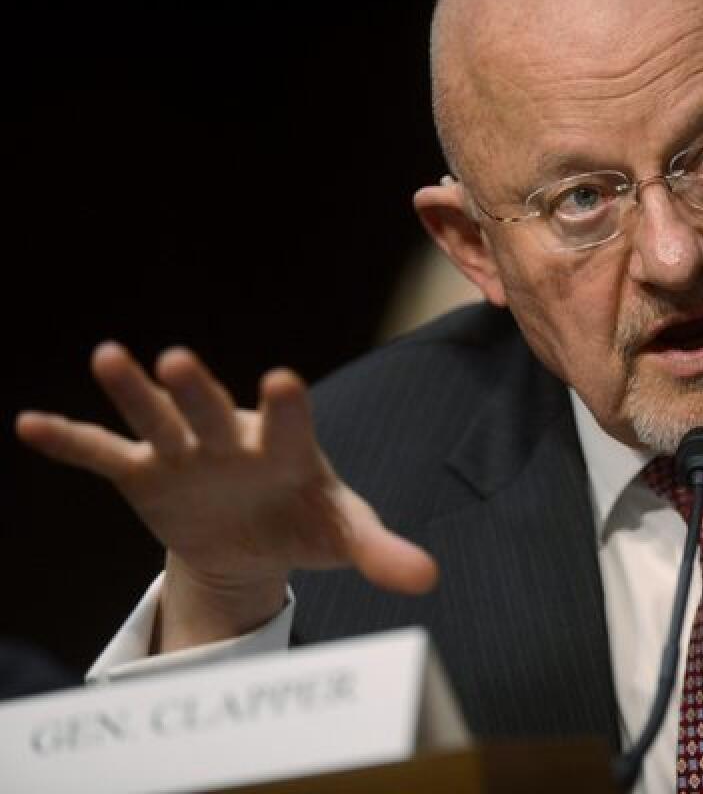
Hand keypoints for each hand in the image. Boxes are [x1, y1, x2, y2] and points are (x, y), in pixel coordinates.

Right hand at [16, 342, 436, 650]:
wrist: (258, 533)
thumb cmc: (307, 521)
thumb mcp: (344, 536)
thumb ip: (381, 552)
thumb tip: (429, 579)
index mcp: (288, 448)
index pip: (290, 423)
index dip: (286, 406)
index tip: (283, 381)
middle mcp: (233, 438)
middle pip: (213, 409)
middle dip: (196, 390)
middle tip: (178, 360)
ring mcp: (185, 451)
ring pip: (156, 417)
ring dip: (133, 392)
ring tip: (107, 357)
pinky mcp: (144, 473)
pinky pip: (102, 454)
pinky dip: (69, 441)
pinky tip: (29, 425)